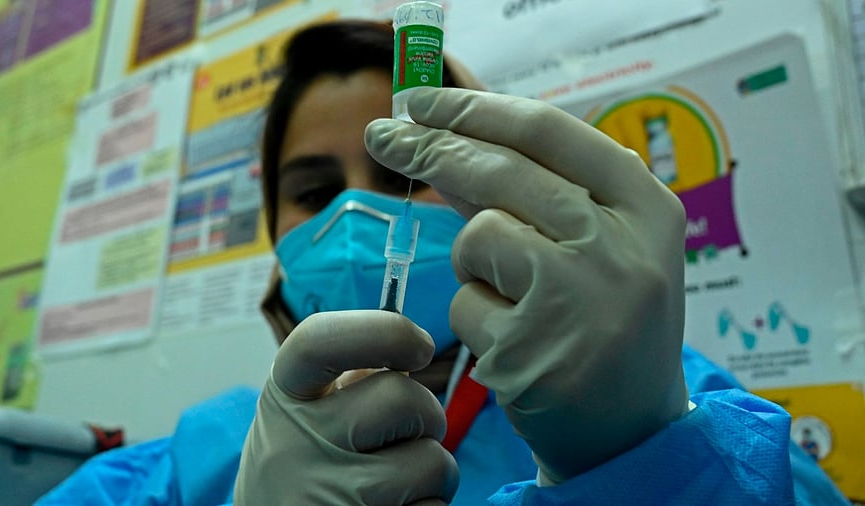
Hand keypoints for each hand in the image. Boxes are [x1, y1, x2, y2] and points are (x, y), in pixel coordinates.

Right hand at [234, 310, 458, 504]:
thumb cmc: (305, 470)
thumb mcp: (303, 417)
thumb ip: (348, 381)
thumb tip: (410, 348)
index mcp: (283, 399)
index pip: (320, 340)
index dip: (386, 331)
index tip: (420, 345)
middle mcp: (297, 446)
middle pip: (402, 398)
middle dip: (428, 413)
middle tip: (411, 434)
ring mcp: (329, 495)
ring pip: (432, 461)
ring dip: (433, 472)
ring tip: (398, 485)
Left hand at [365, 88, 688, 483]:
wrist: (631, 431)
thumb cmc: (606, 324)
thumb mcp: (603, 248)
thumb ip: (542, 195)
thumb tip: (448, 140)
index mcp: (646, 207)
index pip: (546, 131)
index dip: (473, 108)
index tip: (422, 100)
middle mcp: (620, 246)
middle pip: (499, 170)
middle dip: (431, 147)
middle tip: (384, 137)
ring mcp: (577, 299)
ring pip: (477, 235)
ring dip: (474, 263)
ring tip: (516, 299)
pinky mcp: (529, 350)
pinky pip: (465, 303)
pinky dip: (475, 317)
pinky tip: (515, 342)